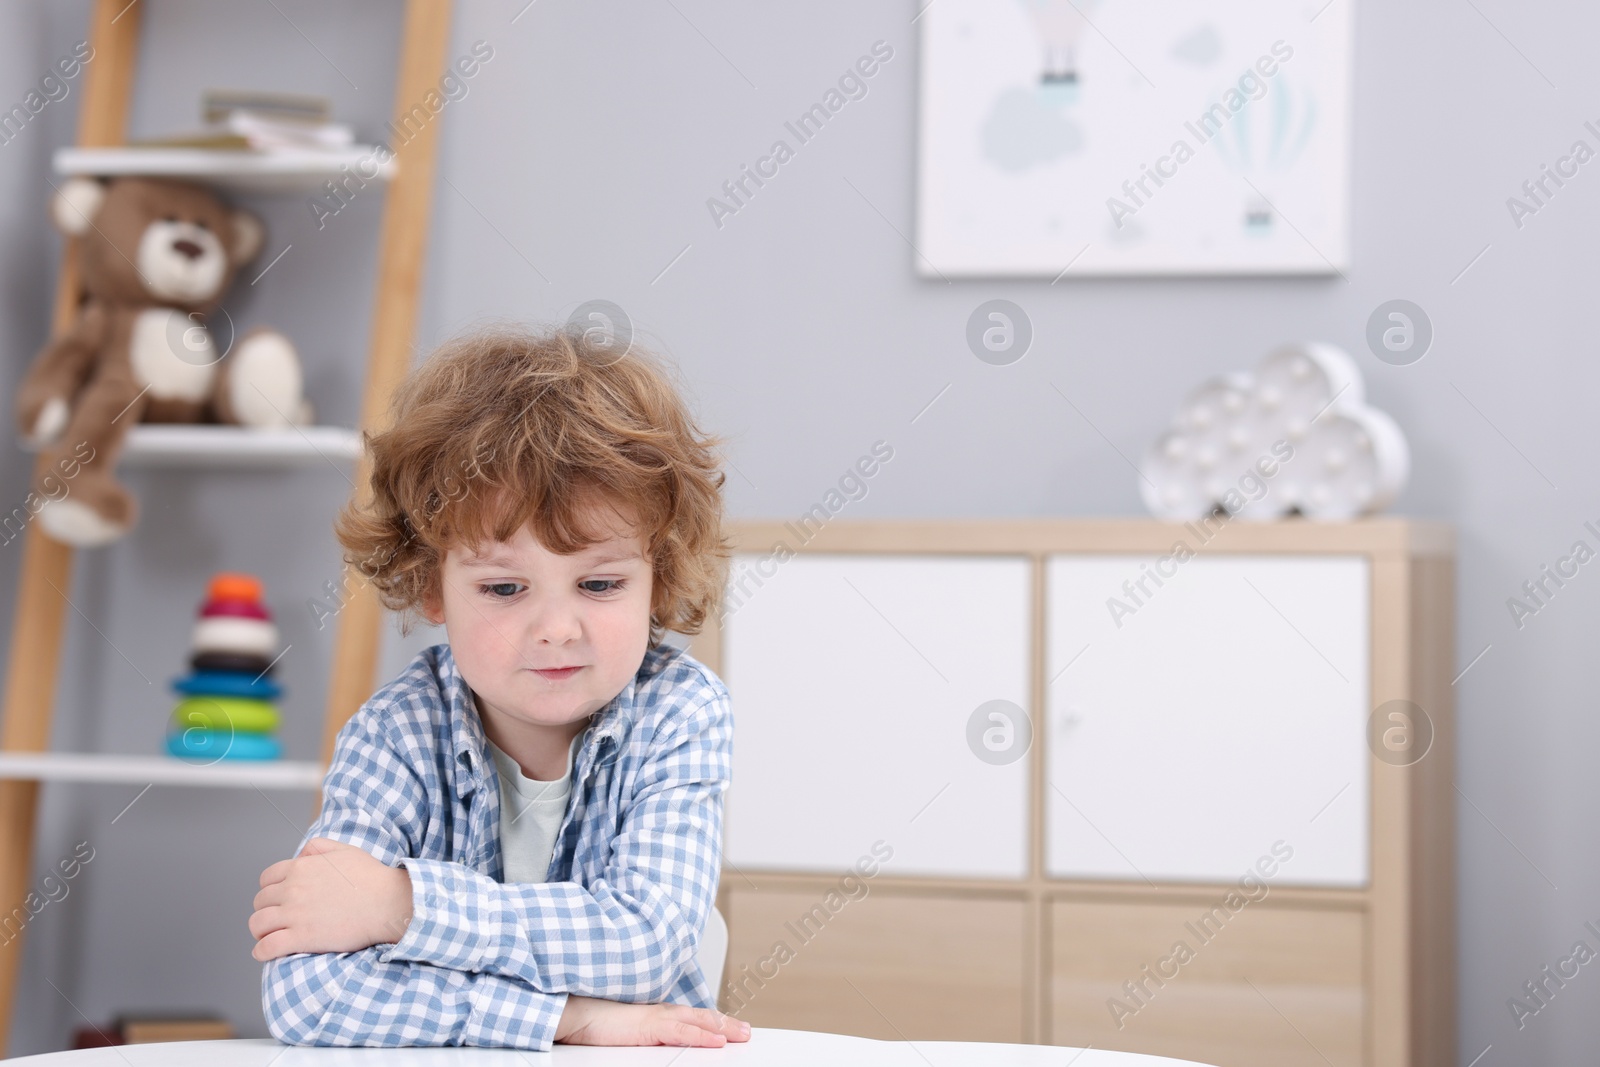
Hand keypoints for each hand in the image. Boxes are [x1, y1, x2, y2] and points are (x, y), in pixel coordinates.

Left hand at [249, 837, 412, 960]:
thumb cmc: (370, 877)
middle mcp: (293, 890)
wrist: (387, 903)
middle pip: (260, 902)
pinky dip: (261, 951)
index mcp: (301, 868)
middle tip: (276, 918)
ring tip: (268, 935)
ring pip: (257, 924)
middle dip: (265, 910)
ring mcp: (295, 914)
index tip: (277, 899)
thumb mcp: (344, 850)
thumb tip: (300, 855)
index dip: (269, 889)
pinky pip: (267, 947)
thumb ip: (317, 847)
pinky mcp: (301, 937)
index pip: (266, 879)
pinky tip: (265, 952)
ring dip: (259, 931)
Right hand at [555, 995, 751, 1046]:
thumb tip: (654, 1045)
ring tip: (742, 1034)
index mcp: (656, 1013)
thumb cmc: (595, 1023)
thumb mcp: (628, 1033)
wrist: (576, 1013)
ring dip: (723, 1028)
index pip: (692, 1017)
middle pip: (702, 1017)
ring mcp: (657, 1017)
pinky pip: (682, 1032)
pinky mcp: (649, 1026)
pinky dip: (702, 1036)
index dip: (713, 1022)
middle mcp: (661, 1011)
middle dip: (726, 1024)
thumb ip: (647, 1037)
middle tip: (746, 1031)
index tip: (730, 1028)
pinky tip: (718, 1040)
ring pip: (699, 1022)